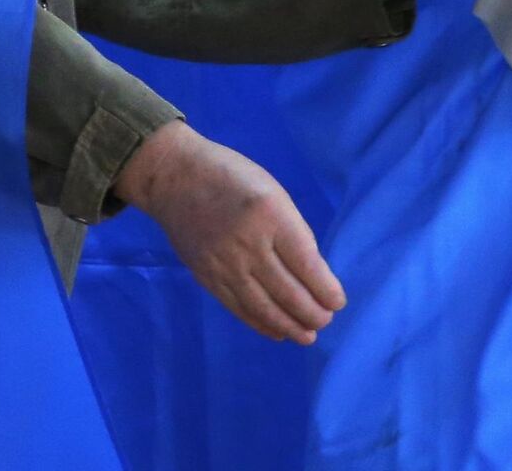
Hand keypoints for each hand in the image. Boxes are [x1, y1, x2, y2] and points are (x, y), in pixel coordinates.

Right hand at [113, 121, 345, 344]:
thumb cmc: (231, 176)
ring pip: (264, 306)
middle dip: (312, 313)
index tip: (337, 302)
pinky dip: (260, 323)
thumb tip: (312, 272)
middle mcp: (248, 243)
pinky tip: (277, 331)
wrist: (173, 177)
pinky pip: (238, 308)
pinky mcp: (206, 277)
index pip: (306, 264)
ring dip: (290, 326)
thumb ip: (291, 230)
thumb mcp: (273, 191)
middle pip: (287, 291)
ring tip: (307, 335)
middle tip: (325, 320)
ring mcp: (224, 264)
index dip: (325, 290)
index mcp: (270, 215)